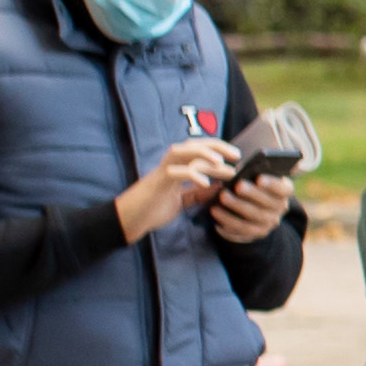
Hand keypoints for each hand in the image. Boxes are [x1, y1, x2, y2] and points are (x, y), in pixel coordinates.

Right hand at [116, 136, 237, 244]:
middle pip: (193, 145)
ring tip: (221, 162)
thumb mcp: (181, 201)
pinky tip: (206, 184)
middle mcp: (170, 165)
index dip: (218, 150)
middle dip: (215, 146)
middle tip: (236, 155)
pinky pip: (174, 173)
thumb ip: (197, 193)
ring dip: (203, 153)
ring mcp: (161, 172)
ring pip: (182, 152)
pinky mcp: (156, 183)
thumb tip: (218, 187)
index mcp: (177, 168)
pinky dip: (191, 175)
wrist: (129, 221)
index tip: (236, 157)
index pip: (199, 151)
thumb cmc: (153, 209)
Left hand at [202, 169, 297, 247]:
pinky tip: (216, 218)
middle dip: (251, 195)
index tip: (258, 178)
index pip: (283, 189)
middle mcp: (280, 209)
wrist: (253, 204)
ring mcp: (268, 224)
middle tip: (237, 186)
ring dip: (236, 210)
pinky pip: (241, 233)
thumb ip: (255, 170)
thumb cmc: (252, 181)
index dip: (272, 184)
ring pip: (253, 219)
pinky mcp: (255, 234)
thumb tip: (246, 169)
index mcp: (284, 192)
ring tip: (220, 200)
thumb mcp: (257, 173)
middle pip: (267, 204)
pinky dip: (228, 225)